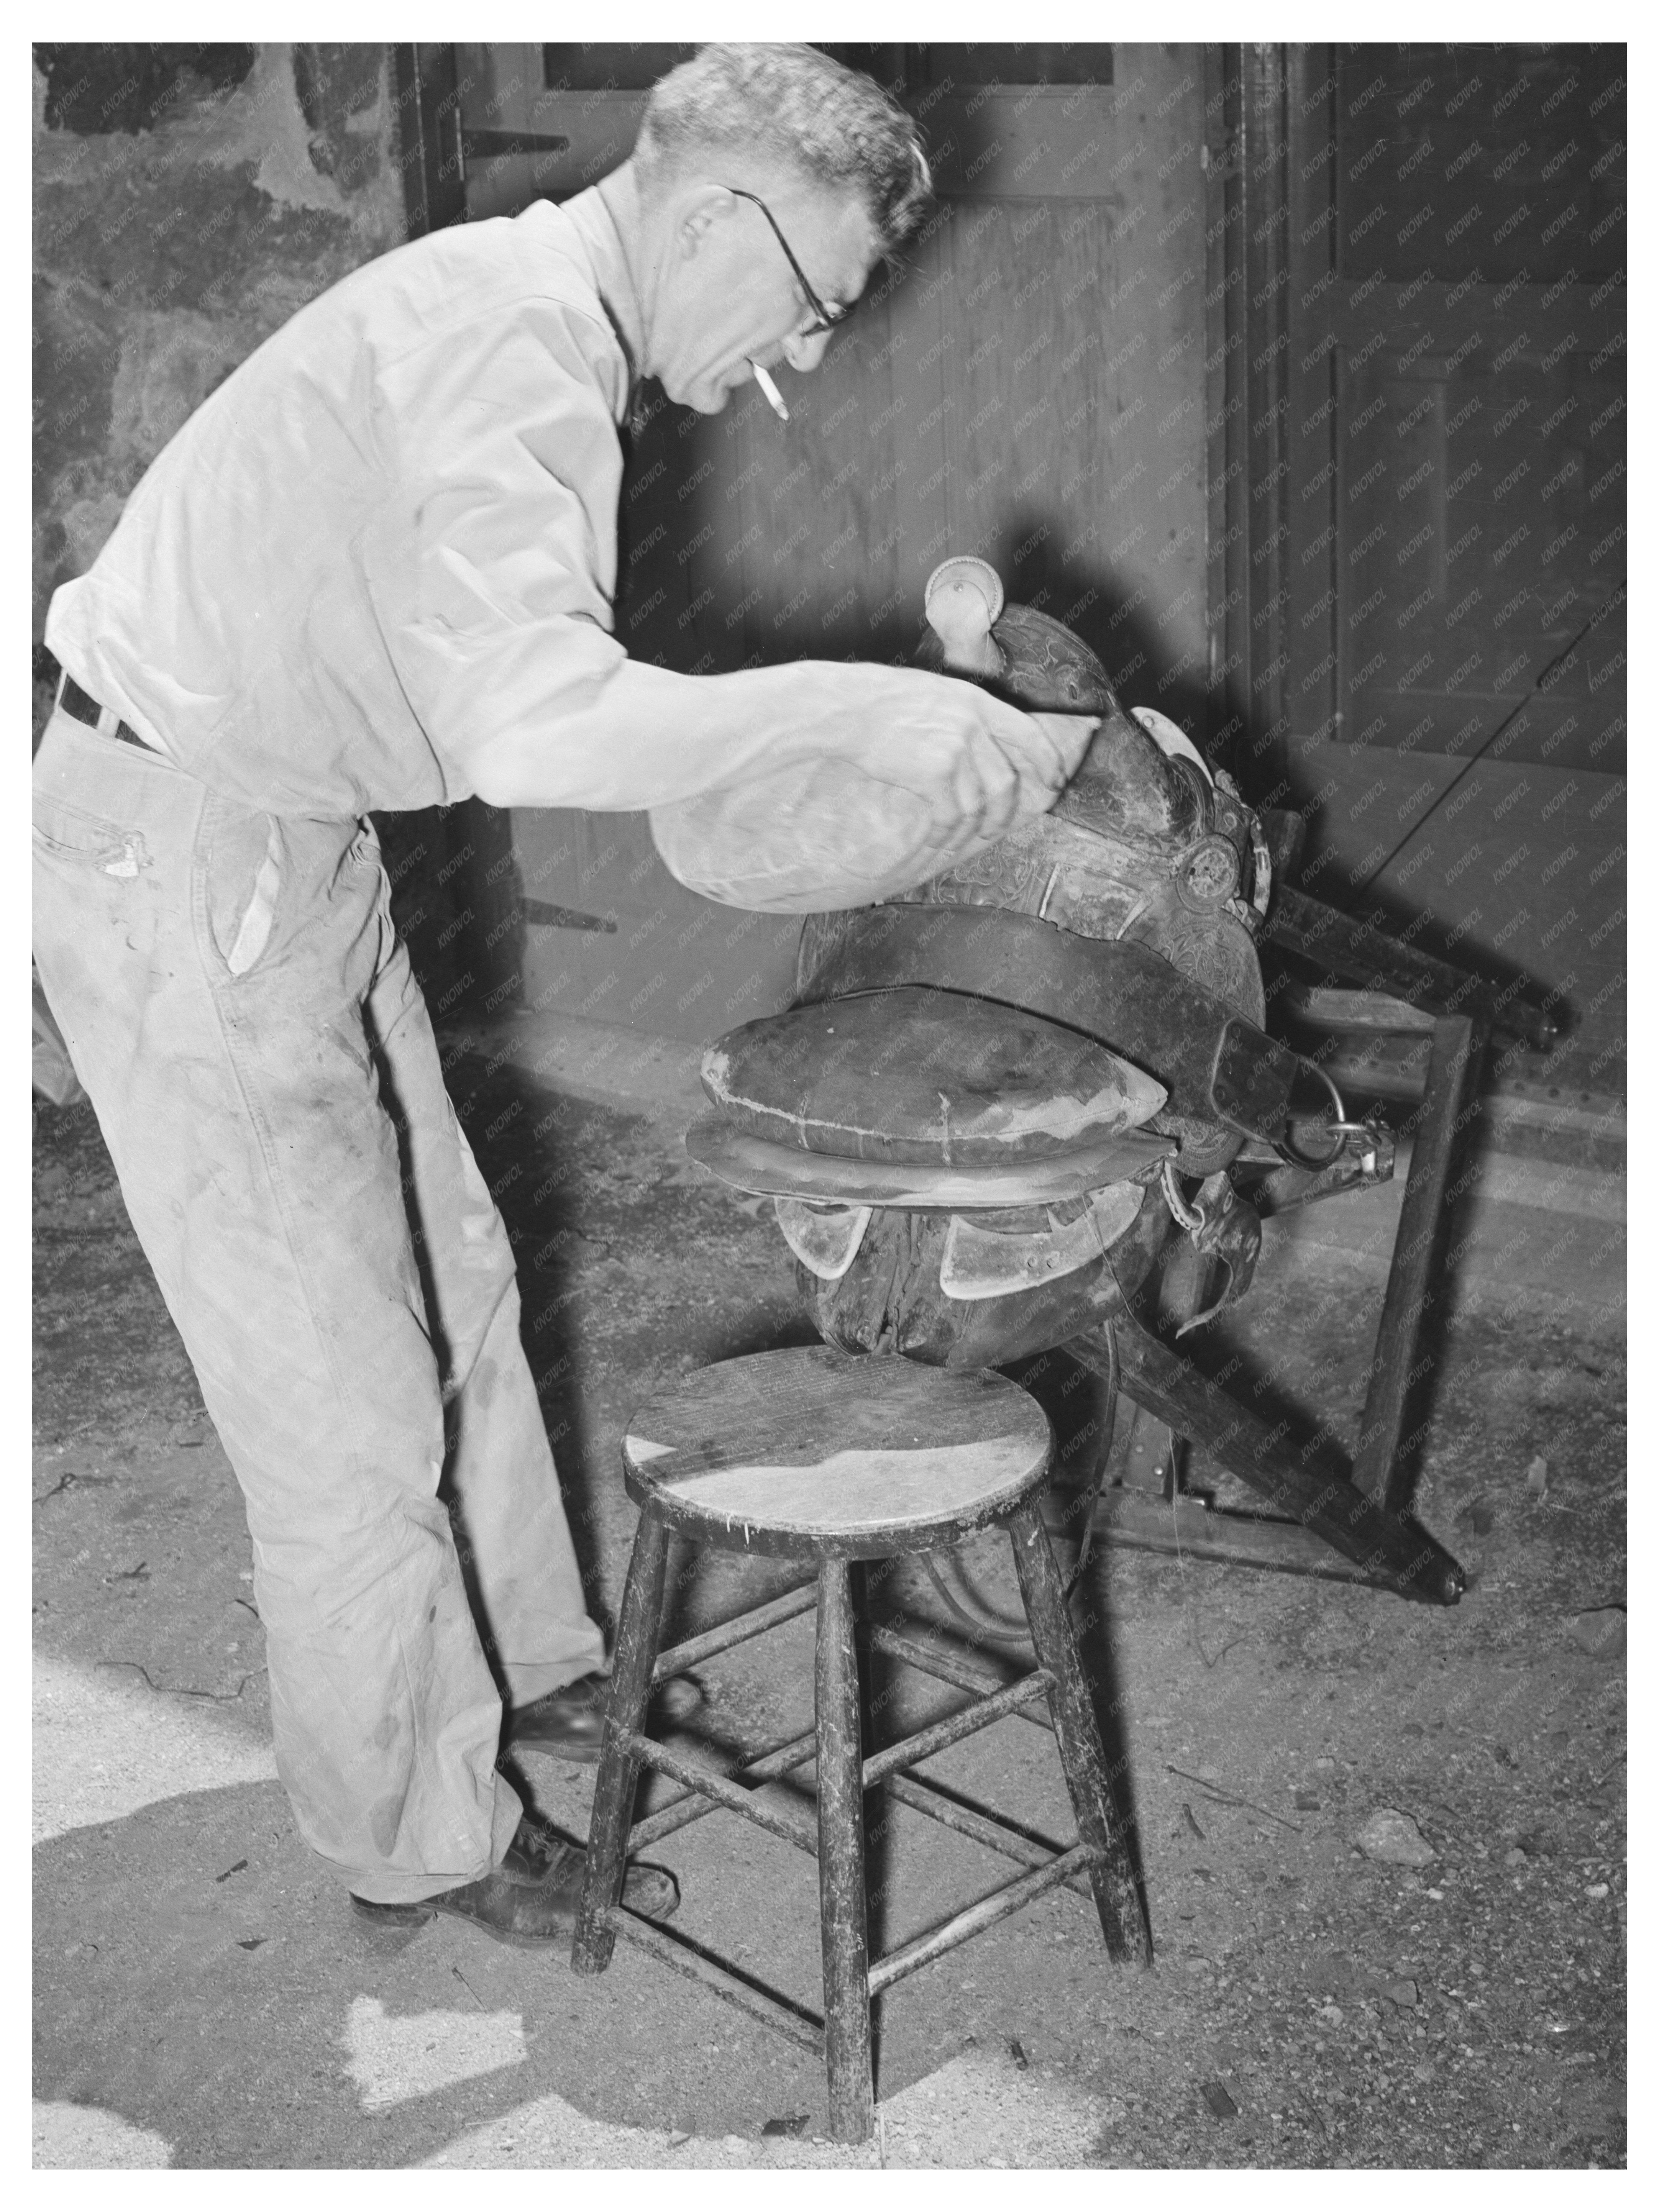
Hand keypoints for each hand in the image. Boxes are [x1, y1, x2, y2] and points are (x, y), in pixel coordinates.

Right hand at [811, 664, 1089, 845]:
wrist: (845, 710)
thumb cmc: (882, 703)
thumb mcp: (935, 694)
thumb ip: (965, 714)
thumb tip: (985, 743)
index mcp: (977, 701)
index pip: (1029, 734)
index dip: (1048, 761)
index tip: (1056, 780)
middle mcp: (972, 723)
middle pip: (1007, 779)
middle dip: (1007, 811)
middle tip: (999, 828)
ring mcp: (955, 748)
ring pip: (978, 803)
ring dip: (971, 829)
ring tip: (958, 840)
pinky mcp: (933, 773)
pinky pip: (950, 816)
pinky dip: (946, 835)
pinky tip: (937, 842)